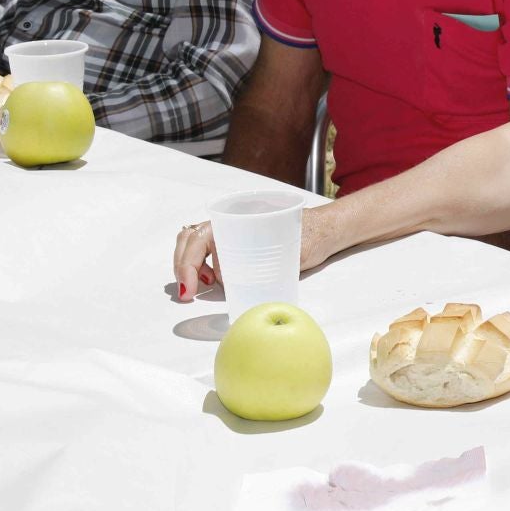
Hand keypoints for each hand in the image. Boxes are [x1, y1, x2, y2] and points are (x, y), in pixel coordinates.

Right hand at [171, 211, 331, 301]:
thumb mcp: (292, 252)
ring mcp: (232, 232)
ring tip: (203, 285)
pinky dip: (200, 267)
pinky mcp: (237, 244)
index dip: (189, 263)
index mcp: (241, 217)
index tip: (191, 286)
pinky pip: (207, 252)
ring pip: (194, 245)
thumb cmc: (311, 234)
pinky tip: (212, 280)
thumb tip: (227, 277)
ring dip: (189, 266)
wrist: (326, 230)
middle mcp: (231, 222)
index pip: (200, 238)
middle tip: (188, 293)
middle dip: (183, 267)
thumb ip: (265, 264)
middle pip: (189, 240)